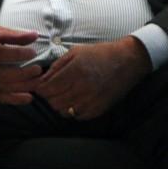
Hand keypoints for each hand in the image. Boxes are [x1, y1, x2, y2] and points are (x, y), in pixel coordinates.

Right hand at [0, 25, 43, 104]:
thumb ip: (15, 35)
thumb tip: (35, 35)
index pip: (5, 54)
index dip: (22, 54)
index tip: (33, 53)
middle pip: (6, 74)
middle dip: (26, 73)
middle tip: (38, 69)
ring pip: (5, 88)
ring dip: (24, 87)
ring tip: (37, 81)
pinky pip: (0, 98)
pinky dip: (15, 99)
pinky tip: (28, 97)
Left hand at [35, 36, 151, 120]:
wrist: (127, 61)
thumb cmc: (99, 53)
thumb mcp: (75, 52)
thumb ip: (57, 66)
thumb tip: (42, 78)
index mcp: (75, 71)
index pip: (48, 88)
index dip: (40, 89)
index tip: (40, 86)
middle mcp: (82, 88)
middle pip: (54, 102)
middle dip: (48, 97)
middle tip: (50, 91)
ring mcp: (92, 100)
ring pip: (65, 111)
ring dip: (59, 105)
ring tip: (62, 96)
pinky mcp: (100, 108)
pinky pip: (79, 117)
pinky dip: (73, 111)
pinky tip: (75, 101)